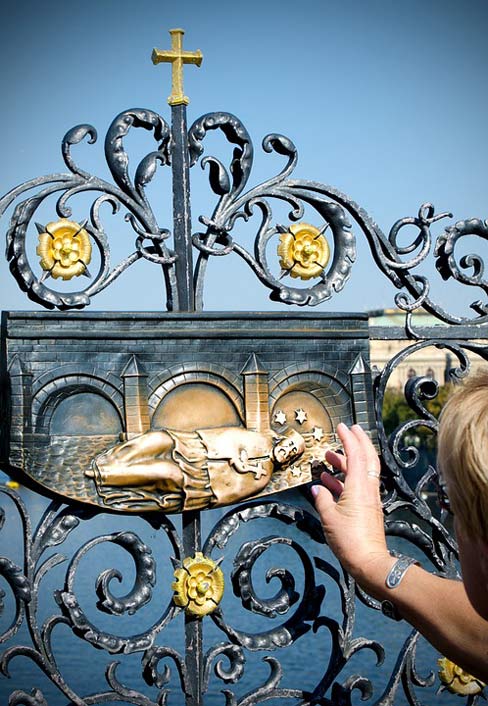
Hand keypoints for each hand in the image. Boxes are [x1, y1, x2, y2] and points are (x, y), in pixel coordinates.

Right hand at [311, 423, 392, 589]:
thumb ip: (322, 499)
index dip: (349, 438)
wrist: (369, 563)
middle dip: (358, 442)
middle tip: (349, 430)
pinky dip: (344, 479)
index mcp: (359, 487)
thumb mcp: (329, 518)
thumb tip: (318, 488)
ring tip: (330, 456)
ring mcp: (369, 499)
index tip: (343, 426)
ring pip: (361, 472)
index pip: (356, 454)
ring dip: (347, 461)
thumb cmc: (349, 540)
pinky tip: (328, 482)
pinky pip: (357, 486)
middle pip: (367, 458)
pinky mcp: (367, 509)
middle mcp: (367, 489)